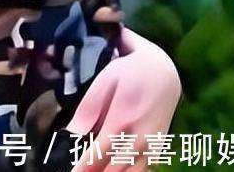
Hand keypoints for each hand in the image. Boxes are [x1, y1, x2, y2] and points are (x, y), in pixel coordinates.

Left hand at [69, 27, 181, 170]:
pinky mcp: (158, 147)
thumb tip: (71, 133)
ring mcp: (151, 146)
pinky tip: (115, 169)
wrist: (162, 71)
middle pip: (114, 171)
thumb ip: (87, 110)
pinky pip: (143, 170)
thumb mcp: (103, 82)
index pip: (97, 156)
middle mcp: (139, 139)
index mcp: (120, 122)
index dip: (82, 170)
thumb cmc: (127, 74)